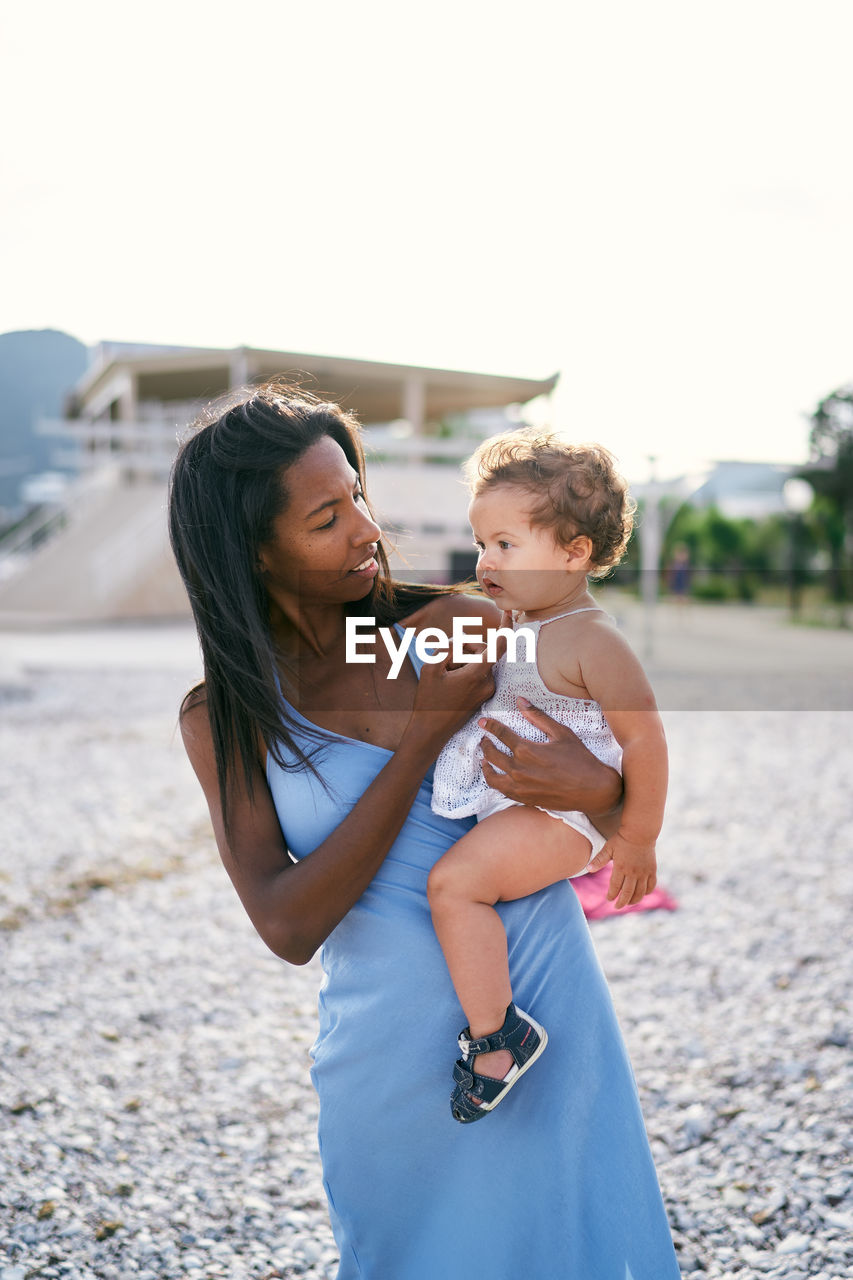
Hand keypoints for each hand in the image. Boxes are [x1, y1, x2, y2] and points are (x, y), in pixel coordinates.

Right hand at [410, 635, 505, 750]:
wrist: (430, 731)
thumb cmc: (428, 700)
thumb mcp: (430, 668)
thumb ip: (448, 648)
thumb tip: (461, 641)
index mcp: (477, 674)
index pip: (498, 646)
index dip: (505, 627)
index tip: (507, 612)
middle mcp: (487, 682)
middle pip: (483, 651)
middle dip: (465, 648)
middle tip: (444, 661)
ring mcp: (487, 690)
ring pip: (480, 662)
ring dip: (463, 661)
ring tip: (445, 675)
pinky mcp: (484, 695)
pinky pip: (478, 673)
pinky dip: (466, 671)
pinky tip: (450, 681)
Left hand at [478, 697, 623, 814]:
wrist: (593, 790)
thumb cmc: (580, 759)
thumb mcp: (561, 733)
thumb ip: (538, 716)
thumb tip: (521, 700)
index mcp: (526, 750)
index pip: (501, 734)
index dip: (490, 726)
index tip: (483, 722)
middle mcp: (519, 770)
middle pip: (492, 755)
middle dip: (485, 744)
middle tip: (484, 739)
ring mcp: (520, 787)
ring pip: (492, 777)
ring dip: (485, 767)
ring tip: (484, 760)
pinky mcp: (525, 799)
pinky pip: (503, 791)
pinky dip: (497, 782)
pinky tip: (499, 777)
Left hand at [587, 832, 656, 908]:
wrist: (640, 831)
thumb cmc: (622, 839)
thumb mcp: (608, 848)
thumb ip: (599, 860)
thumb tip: (588, 869)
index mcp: (621, 868)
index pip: (615, 887)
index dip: (611, 895)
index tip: (608, 899)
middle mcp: (633, 872)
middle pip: (627, 893)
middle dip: (622, 902)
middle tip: (617, 907)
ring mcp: (644, 872)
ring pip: (640, 892)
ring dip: (634, 900)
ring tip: (628, 903)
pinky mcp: (652, 870)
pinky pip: (651, 885)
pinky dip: (647, 892)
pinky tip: (642, 894)